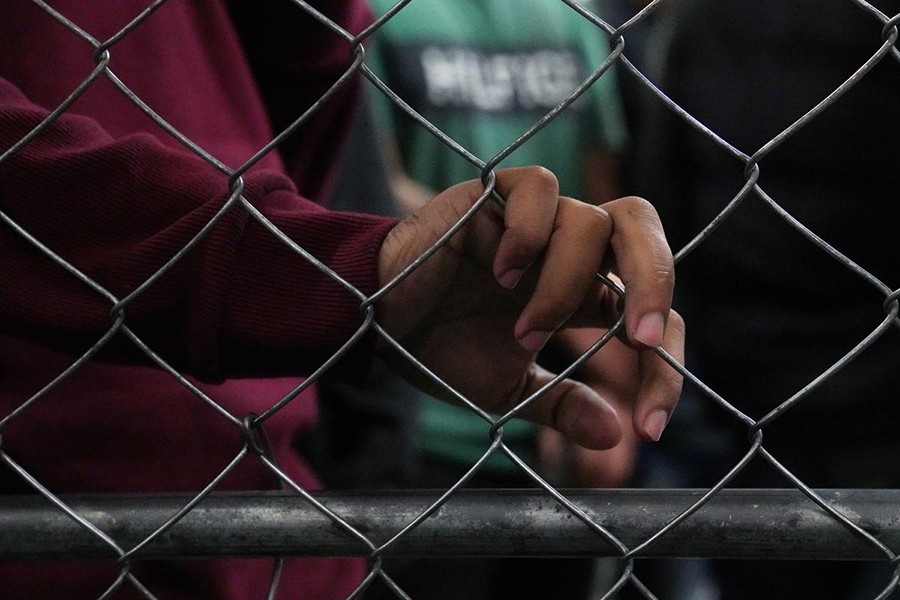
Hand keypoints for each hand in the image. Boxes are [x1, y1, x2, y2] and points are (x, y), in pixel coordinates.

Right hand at [377, 167, 683, 449]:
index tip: (649, 427)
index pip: (649, 311)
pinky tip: (502, 271)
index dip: (664, 368)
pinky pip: (540, 189)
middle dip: (656, 283)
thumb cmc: (440, 348)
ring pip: (591, 220)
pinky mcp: (494, 195)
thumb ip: (561, 404)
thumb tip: (615, 433)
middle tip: (639, 341)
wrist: (379, 321)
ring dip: (565, 285)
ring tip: (525, 330)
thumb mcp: (509, 390)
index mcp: (582, 293)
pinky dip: (530, 233)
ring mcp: (534, 220)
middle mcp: (567, 251)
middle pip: (643, 233)